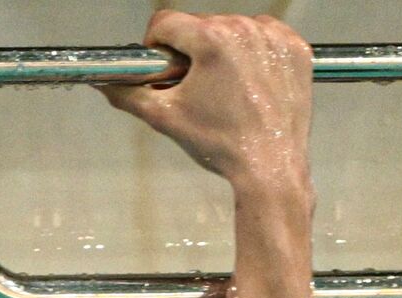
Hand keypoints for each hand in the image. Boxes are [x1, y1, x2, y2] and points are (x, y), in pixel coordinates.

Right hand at [99, 12, 312, 191]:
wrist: (271, 170)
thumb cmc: (221, 145)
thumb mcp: (165, 118)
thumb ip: (128, 93)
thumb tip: (104, 82)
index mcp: (211, 40)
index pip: (166, 22)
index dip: (157, 46)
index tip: (165, 67)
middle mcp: (245, 31)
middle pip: (201, 25)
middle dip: (193, 50)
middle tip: (200, 86)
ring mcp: (275, 40)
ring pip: (233, 28)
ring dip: (225, 49)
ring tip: (228, 86)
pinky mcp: (297, 51)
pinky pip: (266, 36)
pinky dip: (257, 50)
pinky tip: (253, 78)